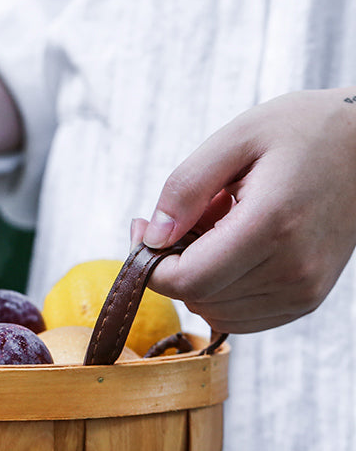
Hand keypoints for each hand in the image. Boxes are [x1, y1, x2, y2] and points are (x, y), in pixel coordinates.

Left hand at [134, 88, 355, 332]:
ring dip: (199, 278)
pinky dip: (221, 292)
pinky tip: (234, 251)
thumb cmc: (303, 132)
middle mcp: (291, 270)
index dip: (150, 264)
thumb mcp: (236, 137)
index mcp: (271, 225)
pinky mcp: (305, 301)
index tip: (145, 229)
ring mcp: (302, 291)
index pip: (186, 280)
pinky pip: (238, 317)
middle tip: (189, 217)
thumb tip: (151, 238)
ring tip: (219, 228)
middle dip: (173, 264)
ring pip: (213, 313)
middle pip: (195, 298)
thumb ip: (185, 188)